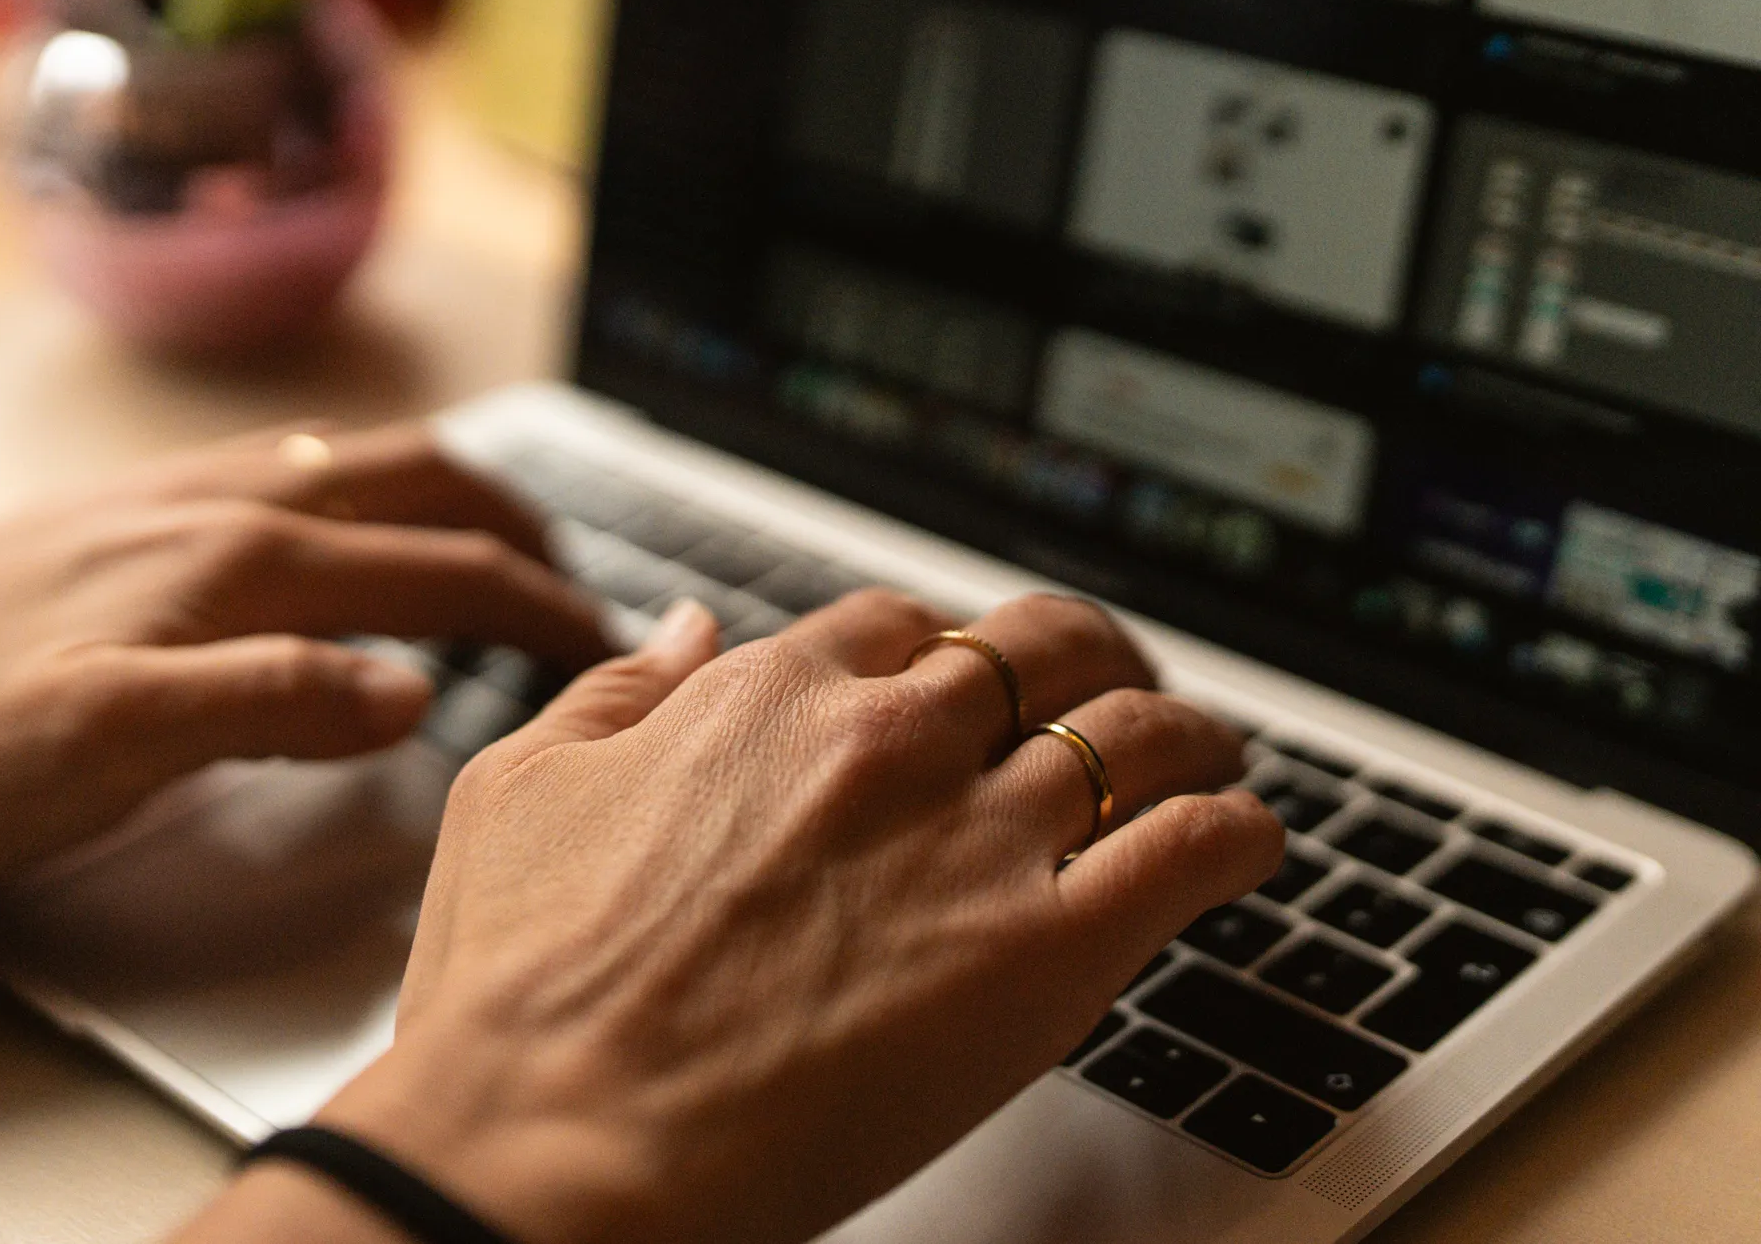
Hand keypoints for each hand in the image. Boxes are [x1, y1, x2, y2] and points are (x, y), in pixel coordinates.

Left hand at [0, 423, 611, 888]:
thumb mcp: (125, 741)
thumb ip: (277, 703)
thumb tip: (412, 689)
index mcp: (248, 560)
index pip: (444, 570)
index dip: (543, 608)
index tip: (604, 644)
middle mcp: (231, 504)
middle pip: (425, 480)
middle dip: (522, 522)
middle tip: (577, 579)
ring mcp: (189, 495)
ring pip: (366, 462)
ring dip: (453, 495)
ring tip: (495, 543)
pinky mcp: (150, 507)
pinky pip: (300, 469)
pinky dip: (375, 490)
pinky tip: (358, 527)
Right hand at [190, 589, 1281, 1243]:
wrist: (556, 1143)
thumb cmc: (522, 990)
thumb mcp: (524, 786)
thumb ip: (626, 690)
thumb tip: (697, 627)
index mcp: (772, 693)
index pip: (905, 626)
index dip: (946, 653)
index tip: (964, 687)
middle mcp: (889, 739)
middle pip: (1044, 644)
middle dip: (1090, 655)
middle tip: (1113, 687)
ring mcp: (976, 836)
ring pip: (1140, 729)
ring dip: (1189, 730)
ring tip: (1211, 754)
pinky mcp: (1044, 951)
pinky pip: (1194, 847)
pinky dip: (1240, 828)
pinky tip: (1247, 839)